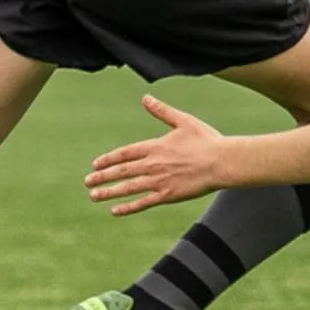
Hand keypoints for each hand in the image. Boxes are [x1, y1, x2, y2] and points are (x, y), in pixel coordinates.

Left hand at [85, 95, 226, 215]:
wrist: (222, 162)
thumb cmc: (208, 141)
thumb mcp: (184, 121)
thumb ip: (162, 111)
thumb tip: (145, 98)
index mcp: (155, 146)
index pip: (125, 154)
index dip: (109, 159)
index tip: (96, 164)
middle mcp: (153, 164)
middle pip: (121, 171)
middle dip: (102, 177)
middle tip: (87, 182)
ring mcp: (159, 181)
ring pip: (128, 188)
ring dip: (109, 192)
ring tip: (94, 196)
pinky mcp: (168, 195)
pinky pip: (144, 202)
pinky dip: (128, 207)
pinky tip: (116, 211)